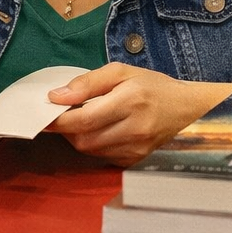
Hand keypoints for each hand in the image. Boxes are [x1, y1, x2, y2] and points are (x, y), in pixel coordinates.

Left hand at [45, 64, 231, 166]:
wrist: (188, 110)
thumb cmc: (153, 86)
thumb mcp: (121, 72)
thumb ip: (87, 82)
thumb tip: (57, 96)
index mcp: (130, 101)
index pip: (83, 118)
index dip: (58, 119)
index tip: (43, 112)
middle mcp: (134, 129)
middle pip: (83, 138)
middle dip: (65, 129)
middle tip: (61, 114)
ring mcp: (136, 149)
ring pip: (90, 150)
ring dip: (77, 136)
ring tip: (81, 119)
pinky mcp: (135, 161)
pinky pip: (102, 157)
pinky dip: (93, 145)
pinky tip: (98, 131)